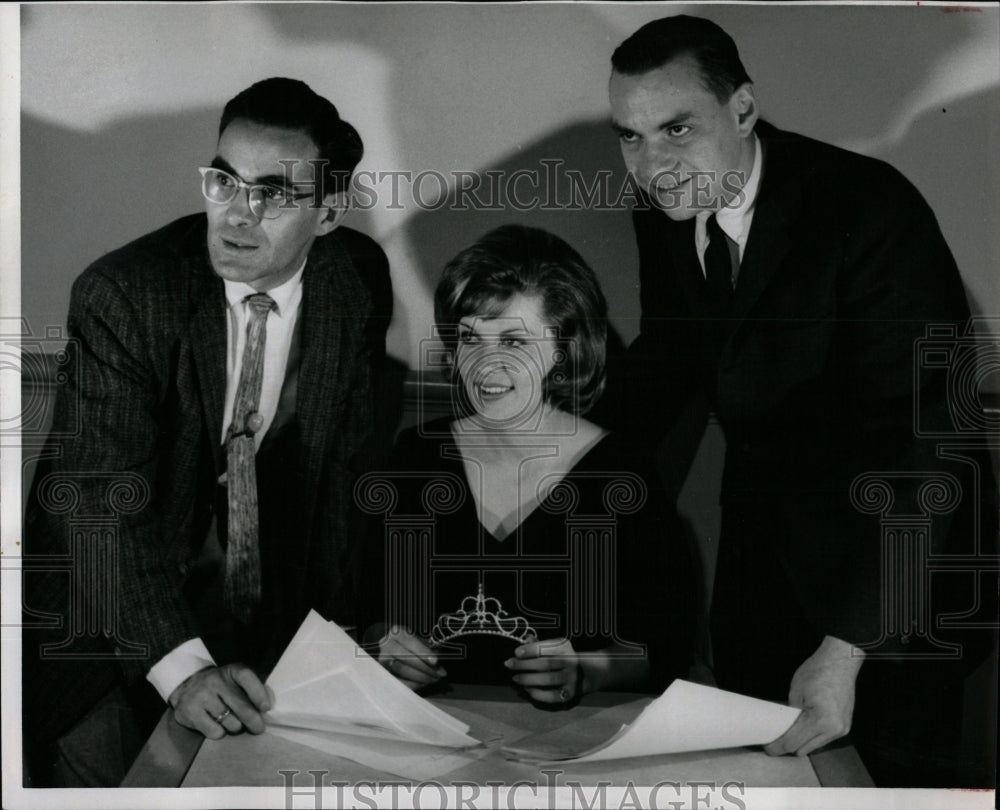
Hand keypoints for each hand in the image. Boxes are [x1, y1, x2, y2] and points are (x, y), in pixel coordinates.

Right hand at [168, 663, 273, 739]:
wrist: (187, 685)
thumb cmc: (220, 687)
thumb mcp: (235, 681)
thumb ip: (250, 690)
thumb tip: (265, 709)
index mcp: (231, 670)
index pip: (247, 677)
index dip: (259, 694)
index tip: (266, 708)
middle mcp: (215, 680)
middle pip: (241, 706)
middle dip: (254, 721)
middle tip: (259, 729)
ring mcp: (201, 696)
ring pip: (230, 722)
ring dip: (236, 727)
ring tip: (233, 723)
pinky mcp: (190, 712)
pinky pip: (214, 731)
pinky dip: (220, 733)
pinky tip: (217, 725)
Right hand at [378, 625, 446, 690]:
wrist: (394, 649)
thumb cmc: (412, 645)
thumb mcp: (420, 641)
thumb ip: (430, 652)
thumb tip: (440, 669)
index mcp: (397, 632)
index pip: (410, 641)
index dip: (423, 652)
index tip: (435, 662)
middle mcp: (386, 644)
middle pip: (405, 656)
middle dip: (424, 667)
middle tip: (438, 674)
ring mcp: (382, 660)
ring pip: (401, 670)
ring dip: (420, 677)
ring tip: (434, 679)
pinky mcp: (383, 674)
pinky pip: (398, 682)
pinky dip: (413, 684)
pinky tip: (423, 683)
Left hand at [506, 638, 581, 704]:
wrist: (583, 674)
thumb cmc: (561, 657)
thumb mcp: (553, 647)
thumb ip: (540, 644)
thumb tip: (526, 639)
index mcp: (565, 647)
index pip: (547, 647)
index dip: (531, 650)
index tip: (516, 652)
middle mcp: (571, 662)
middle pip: (545, 663)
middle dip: (524, 664)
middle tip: (509, 664)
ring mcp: (572, 679)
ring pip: (548, 679)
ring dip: (528, 679)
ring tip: (515, 678)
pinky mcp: (569, 694)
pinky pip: (551, 696)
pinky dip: (536, 693)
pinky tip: (526, 688)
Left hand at [764, 636, 864, 756]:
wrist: (839, 662)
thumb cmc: (818, 672)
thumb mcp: (795, 692)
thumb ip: (789, 714)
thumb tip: (781, 728)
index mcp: (820, 720)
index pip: (793, 742)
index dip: (778, 747)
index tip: (768, 748)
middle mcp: (833, 729)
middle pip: (803, 748)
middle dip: (787, 746)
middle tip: (774, 740)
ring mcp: (841, 729)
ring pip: (814, 746)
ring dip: (801, 742)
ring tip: (788, 731)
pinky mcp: (844, 726)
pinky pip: (824, 738)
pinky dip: (812, 736)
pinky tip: (802, 727)